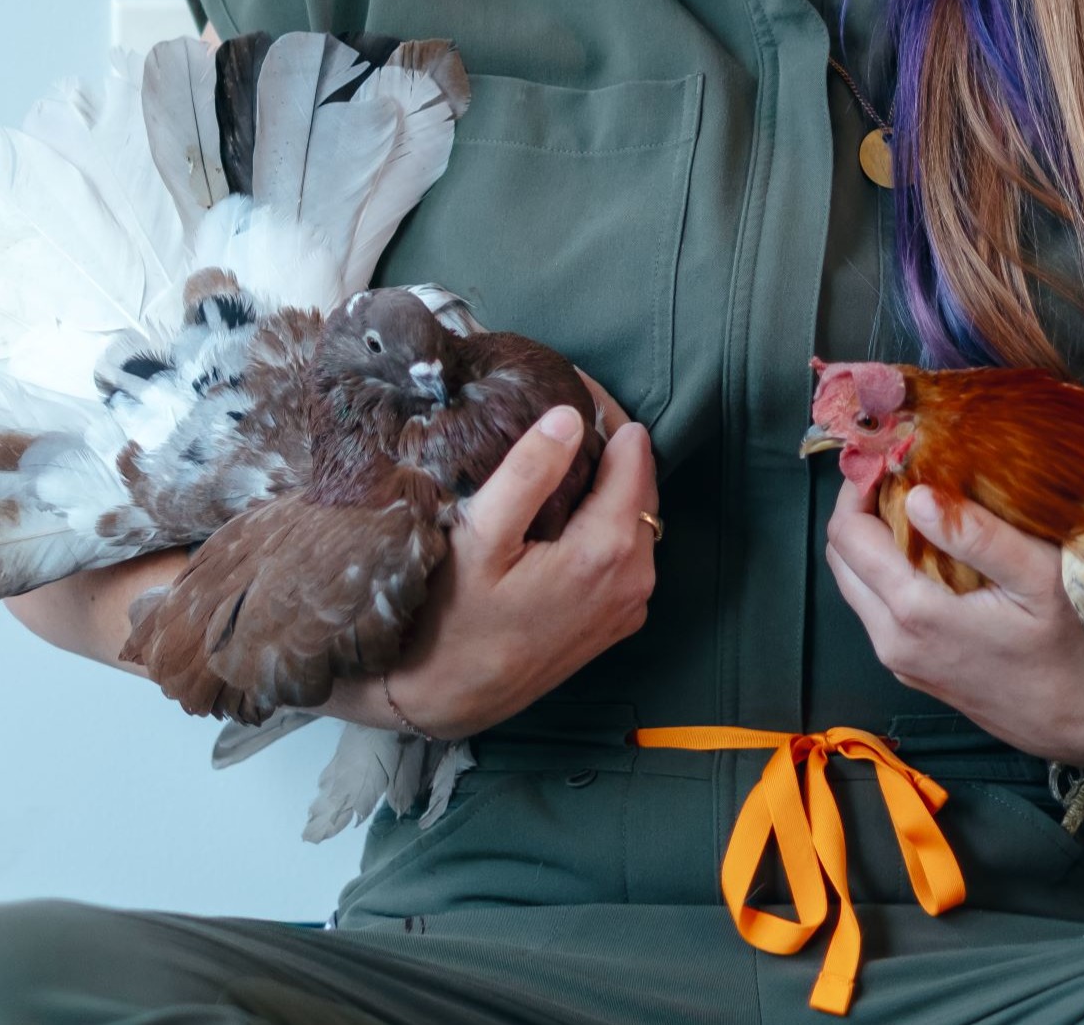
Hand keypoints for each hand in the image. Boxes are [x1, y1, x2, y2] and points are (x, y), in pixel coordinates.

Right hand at [337, 380, 658, 740]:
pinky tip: (566, 507)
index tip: (569, 384)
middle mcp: (636, 578)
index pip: (635, 450)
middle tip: (562, 409)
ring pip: (635, 517)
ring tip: (559, 452)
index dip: (605, 412)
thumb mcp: (481, 536)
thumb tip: (569, 416)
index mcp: (610, 549)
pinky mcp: (615, 621)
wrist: (443, 700)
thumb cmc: (453, 619)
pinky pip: (627, 550)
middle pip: (640, 484)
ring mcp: (629, 604)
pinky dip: (606, 519)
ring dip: (608, 482)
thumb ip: (529, 473)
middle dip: (610, 442)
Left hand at [824, 476, 1083, 769]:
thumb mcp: (1039, 579)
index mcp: (914, 613)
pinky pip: (878, 611)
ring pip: (856, 588)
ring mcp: (904, 661)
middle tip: (894, 474)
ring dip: (870, 543)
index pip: (848, 535)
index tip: (884, 456)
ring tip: (912, 505)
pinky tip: (927, 552)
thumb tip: (917, 496)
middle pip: (841, 560)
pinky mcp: (918, 672)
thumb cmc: (1079, 649)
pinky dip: (885, 574)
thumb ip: (977, 536)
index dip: (855, 487)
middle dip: (857, 510)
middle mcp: (894, 641)